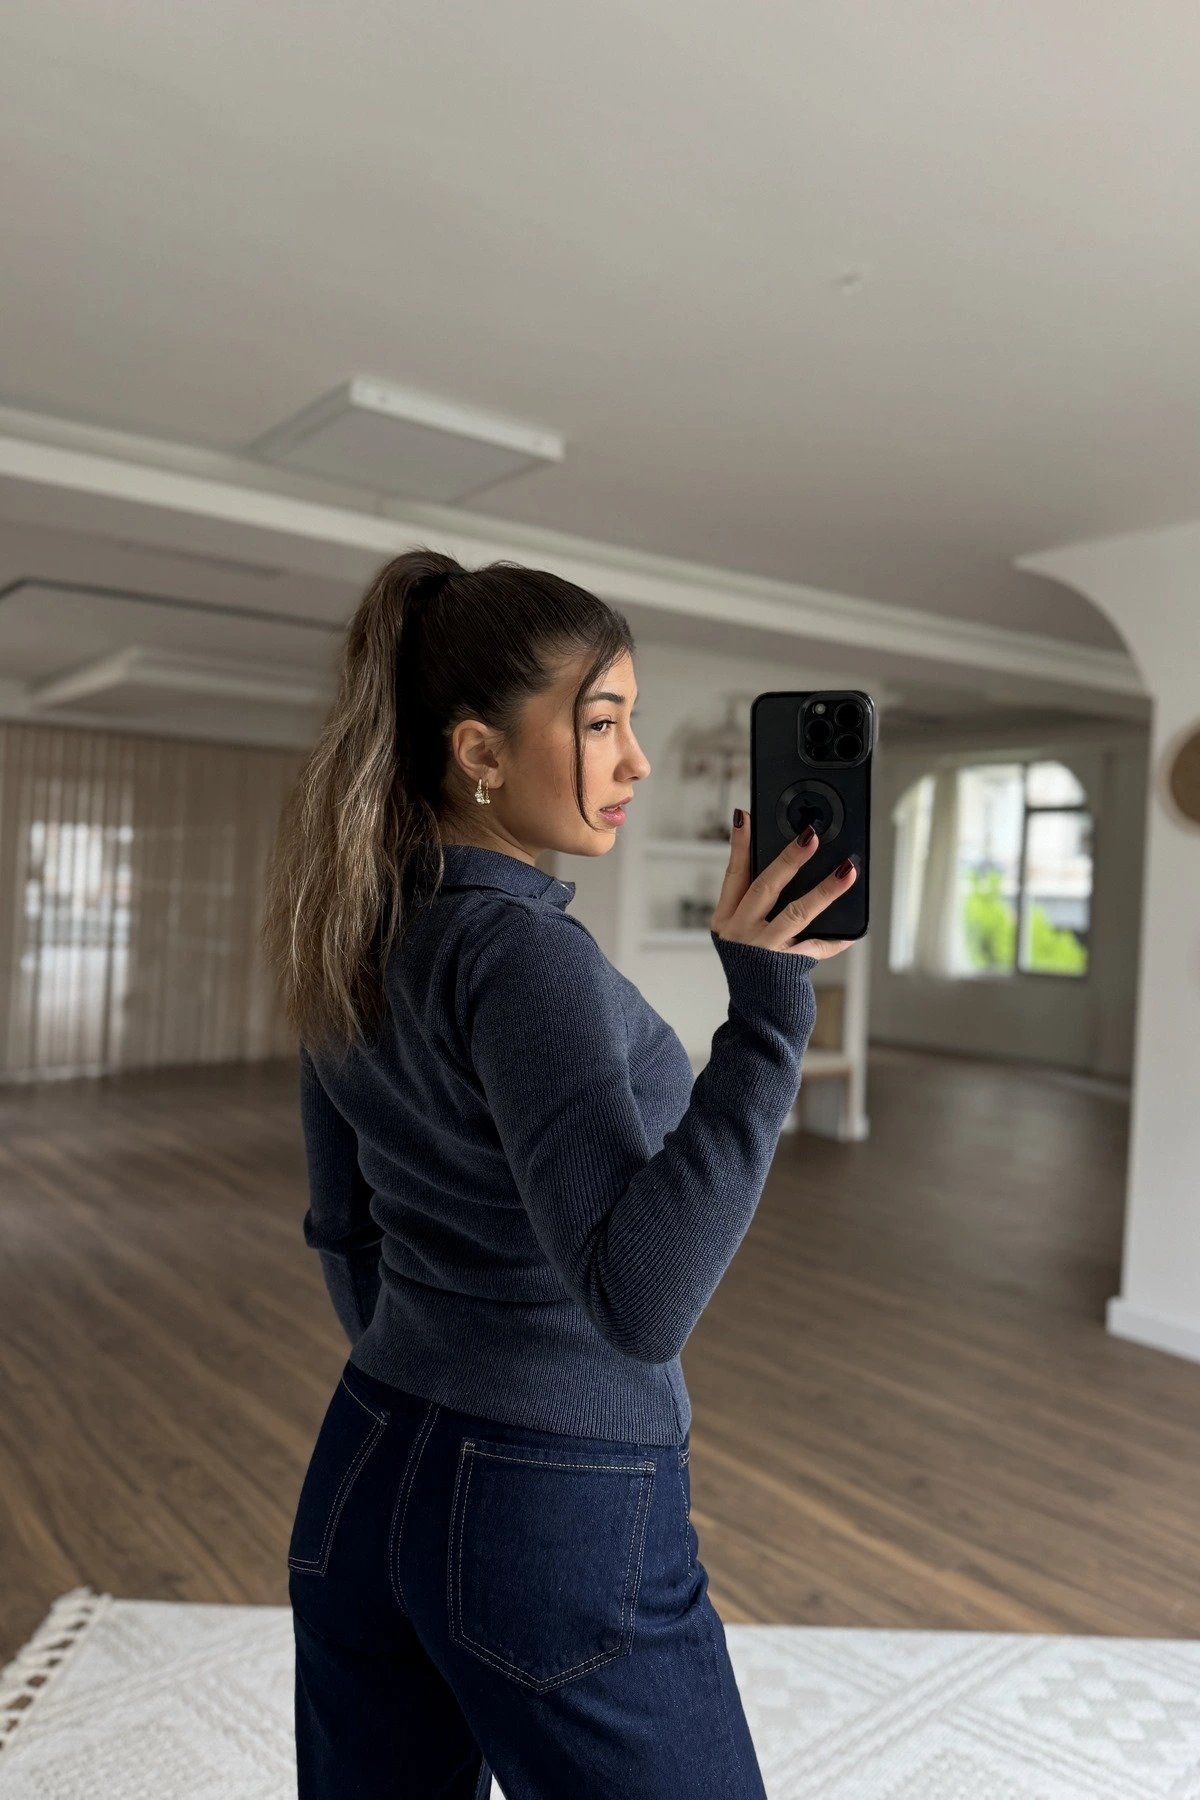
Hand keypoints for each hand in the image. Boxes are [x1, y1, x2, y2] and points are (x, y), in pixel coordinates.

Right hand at [710, 810, 859, 961]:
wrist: (756, 1017)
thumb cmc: (753, 969)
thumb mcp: (743, 935)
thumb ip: (759, 906)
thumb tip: (792, 866)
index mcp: (726, 920)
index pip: (733, 875)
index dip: (739, 845)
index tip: (745, 817)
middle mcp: (740, 933)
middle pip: (765, 888)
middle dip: (788, 860)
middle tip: (810, 837)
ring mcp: (763, 951)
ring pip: (796, 913)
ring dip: (825, 890)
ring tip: (847, 871)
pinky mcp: (787, 968)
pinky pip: (817, 946)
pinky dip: (837, 938)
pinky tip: (854, 930)